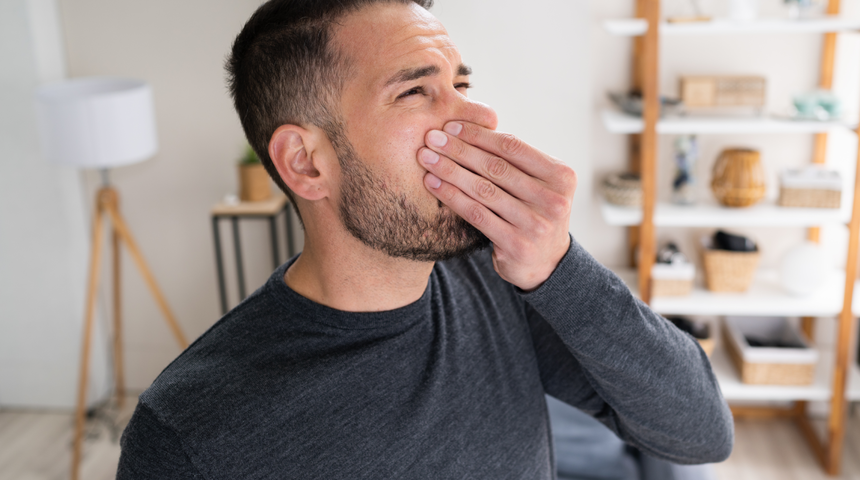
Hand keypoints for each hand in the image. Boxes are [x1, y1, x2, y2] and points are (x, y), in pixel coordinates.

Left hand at [418, 121, 576, 290]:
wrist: (545, 262)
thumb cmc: (533, 212)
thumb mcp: (536, 184)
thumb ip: (514, 161)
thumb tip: (468, 125)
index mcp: (561, 176)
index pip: (513, 147)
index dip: (479, 135)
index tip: (451, 126)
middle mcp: (553, 199)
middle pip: (496, 167)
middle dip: (459, 150)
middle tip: (431, 138)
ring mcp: (536, 224)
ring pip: (483, 190)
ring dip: (450, 171)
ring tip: (426, 158)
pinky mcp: (517, 245)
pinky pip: (476, 214)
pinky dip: (451, 196)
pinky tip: (432, 184)